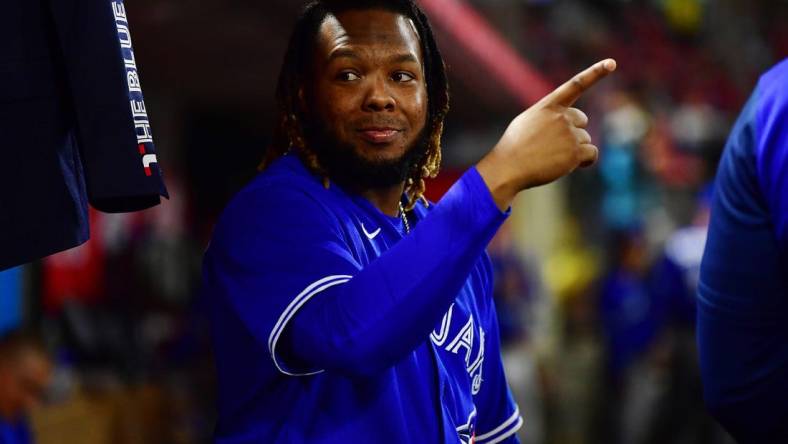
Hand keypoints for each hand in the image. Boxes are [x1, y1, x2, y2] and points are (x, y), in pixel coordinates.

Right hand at [476, 59, 615, 209]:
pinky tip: (568, 164)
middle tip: (552, 146)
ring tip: (551, 157)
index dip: (595, 73)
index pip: (575, 85)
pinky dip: (585, 161)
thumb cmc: (514, 147)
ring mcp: (569, 133)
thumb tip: (571, 122)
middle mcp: (561, 116)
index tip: (611, 63)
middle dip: (573, 132)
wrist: (508, 167)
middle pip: (582, 121)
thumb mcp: (527, 121)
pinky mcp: (574, 152)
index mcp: (548, 105)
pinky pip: (591, 153)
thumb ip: (548, 116)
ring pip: (585, 139)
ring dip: (573, 150)